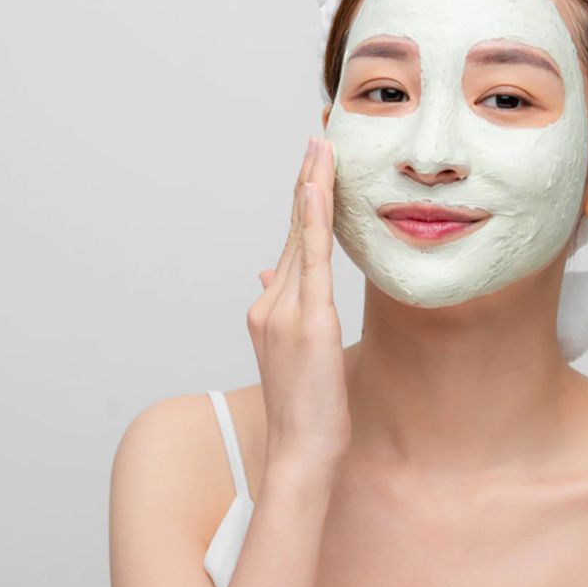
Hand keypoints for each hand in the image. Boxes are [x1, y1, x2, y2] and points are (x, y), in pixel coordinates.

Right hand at [247, 136, 349, 466]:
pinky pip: (310, 259)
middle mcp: (269, 302)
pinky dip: (311, 220)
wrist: (301, 448)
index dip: (302, 202)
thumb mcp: (292, 351)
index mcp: (268, 308)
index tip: (312, 165)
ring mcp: (284, 309)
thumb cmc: (305, 406)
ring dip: (311, 187)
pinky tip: (315, 187)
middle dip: (307, 181)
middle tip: (319, 138)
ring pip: (300, 236)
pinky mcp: (308, 319)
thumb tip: (267, 269)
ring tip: (321, 148)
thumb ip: (282, 306)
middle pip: (292, 230)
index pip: (290, 243)